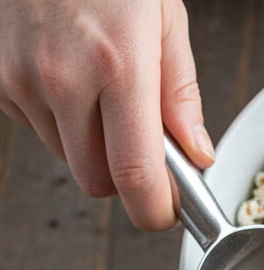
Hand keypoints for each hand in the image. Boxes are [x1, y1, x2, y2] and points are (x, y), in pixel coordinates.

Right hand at [0, 0, 212, 229]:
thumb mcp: (163, 15)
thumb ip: (181, 94)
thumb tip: (197, 155)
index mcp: (119, 65)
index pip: (135, 177)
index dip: (155, 210)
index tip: (166, 211)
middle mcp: (64, 77)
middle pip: (96, 181)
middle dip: (122, 176)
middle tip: (138, 142)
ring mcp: (22, 76)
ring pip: (65, 156)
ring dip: (88, 142)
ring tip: (97, 86)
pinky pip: (35, 126)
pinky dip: (56, 116)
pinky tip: (65, 71)